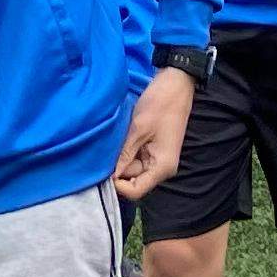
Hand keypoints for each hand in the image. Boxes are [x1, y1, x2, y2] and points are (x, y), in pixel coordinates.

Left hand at [112, 66, 194, 200]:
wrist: (175, 85)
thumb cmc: (159, 105)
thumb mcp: (138, 130)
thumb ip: (124, 155)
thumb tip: (110, 175)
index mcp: (161, 167)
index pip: (135, 191)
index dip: (117, 185)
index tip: (102, 169)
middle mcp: (161, 168)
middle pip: (132, 179)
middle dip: (117, 168)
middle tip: (104, 150)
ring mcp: (157, 159)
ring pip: (132, 168)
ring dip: (121, 158)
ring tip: (114, 141)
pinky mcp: (153, 150)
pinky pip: (135, 158)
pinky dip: (126, 151)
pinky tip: (120, 139)